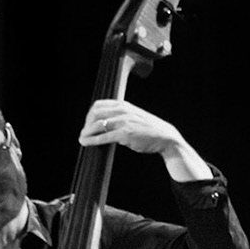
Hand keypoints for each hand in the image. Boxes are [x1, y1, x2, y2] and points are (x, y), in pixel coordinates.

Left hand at [78, 99, 211, 181]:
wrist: (166, 137)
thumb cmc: (151, 129)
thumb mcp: (136, 117)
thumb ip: (122, 116)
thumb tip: (108, 122)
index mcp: (124, 105)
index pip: (99, 105)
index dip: (90, 114)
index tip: (88, 123)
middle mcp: (122, 111)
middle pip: (95, 113)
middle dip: (87, 123)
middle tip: (85, 132)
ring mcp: (124, 122)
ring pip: (97, 125)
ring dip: (86, 132)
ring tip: (82, 139)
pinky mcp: (125, 134)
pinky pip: (104, 137)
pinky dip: (92, 140)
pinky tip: (86, 143)